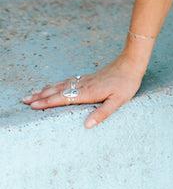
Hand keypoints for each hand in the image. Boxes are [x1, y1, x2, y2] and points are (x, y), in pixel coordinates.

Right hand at [21, 53, 144, 128]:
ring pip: (61, 85)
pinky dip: (56, 85)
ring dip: (46, 90)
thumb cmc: (127, 83)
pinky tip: (53, 86)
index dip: (48, 102)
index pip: (64, 98)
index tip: (33, 105)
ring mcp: (85, 80)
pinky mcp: (89, 77)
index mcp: (89, 92)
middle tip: (24, 100)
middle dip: (41, 96)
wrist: (132, 62)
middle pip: (58, 91)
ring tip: (33, 94)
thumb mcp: (119, 101)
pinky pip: (68, 81)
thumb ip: (103, 113)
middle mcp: (84, 85)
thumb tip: (87, 125)